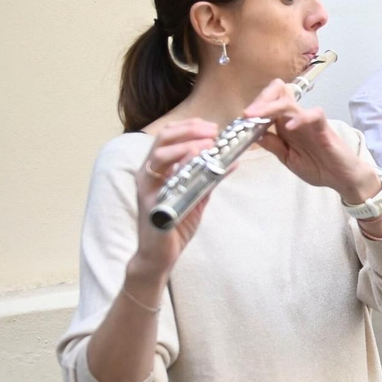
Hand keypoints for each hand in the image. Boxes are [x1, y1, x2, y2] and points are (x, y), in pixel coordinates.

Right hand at [131, 118, 221, 282]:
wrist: (161, 255)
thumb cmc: (177, 225)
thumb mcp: (198, 195)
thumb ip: (211, 177)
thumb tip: (233, 160)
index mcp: (158, 168)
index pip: (170, 136)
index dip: (191, 127)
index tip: (213, 127)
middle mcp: (148, 173)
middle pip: (163, 138)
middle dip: (190, 129)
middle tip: (213, 130)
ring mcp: (147, 186)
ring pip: (159, 153)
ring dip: (185, 143)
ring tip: (208, 143)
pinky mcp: (150, 202)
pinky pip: (162, 179)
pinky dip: (179, 165)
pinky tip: (196, 159)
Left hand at [245, 79, 380, 201]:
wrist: (342, 178)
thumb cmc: (318, 167)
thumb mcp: (288, 159)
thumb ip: (273, 145)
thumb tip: (253, 133)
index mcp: (286, 125)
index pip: (269, 103)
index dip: (255, 106)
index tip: (242, 119)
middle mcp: (296, 119)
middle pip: (278, 94)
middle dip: (260, 100)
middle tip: (247, 114)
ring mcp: (310, 122)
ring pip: (290, 103)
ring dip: (271, 107)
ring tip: (255, 116)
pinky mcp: (324, 128)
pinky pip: (314, 115)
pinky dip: (301, 119)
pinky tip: (289, 128)